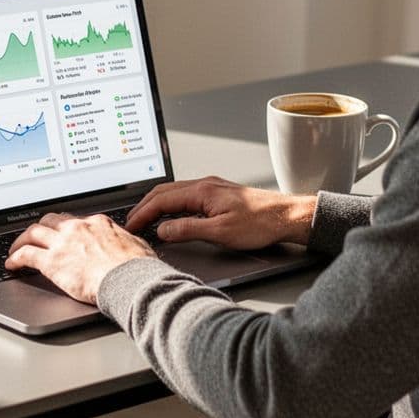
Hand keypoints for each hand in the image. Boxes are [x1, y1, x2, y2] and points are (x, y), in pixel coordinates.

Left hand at [5, 212, 155, 304]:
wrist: (130, 279)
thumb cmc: (137, 267)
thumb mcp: (136, 245)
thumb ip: (126, 242)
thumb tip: (130, 245)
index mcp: (97, 223)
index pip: (74, 220)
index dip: (64, 227)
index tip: (60, 232)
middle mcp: (77, 228)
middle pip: (50, 220)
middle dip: (39, 228)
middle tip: (34, 236)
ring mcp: (62, 243)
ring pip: (33, 232)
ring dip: (21, 240)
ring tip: (15, 249)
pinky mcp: (52, 261)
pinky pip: (26, 254)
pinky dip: (15, 258)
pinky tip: (11, 264)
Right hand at [124, 176, 316, 249]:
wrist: (287, 216)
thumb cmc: (261, 223)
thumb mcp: (221, 233)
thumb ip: (188, 230)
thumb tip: (163, 230)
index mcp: (202, 191)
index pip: (161, 200)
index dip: (142, 213)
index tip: (131, 226)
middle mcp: (205, 184)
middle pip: (163, 192)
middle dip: (144, 206)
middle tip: (131, 223)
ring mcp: (212, 187)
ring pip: (174, 192)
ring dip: (156, 205)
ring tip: (145, 220)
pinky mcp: (218, 194)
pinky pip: (185, 195)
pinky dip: (170, 205)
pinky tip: (170, 215)